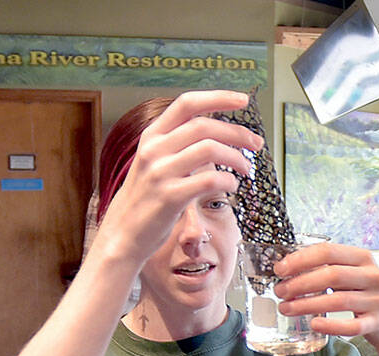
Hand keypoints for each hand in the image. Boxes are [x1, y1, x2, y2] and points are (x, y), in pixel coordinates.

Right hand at [91, 90, 262, 269]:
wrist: (122, 234)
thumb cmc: (146, 200)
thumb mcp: (154, 163)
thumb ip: (178, 145)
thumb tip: (217, 133)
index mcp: (152, 136)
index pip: (187, 104)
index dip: (218, 98)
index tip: (243, 100)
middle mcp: (154, 149)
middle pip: (205, 125)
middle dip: (237, 132)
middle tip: (256, 143)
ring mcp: (160, 172)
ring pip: (210, 149)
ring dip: (237, 158)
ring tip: (246, 169)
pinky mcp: (170, 197)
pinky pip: (209, 180)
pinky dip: (228, 181)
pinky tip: (232, 186)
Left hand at [273, 244, 378, 353]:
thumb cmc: (367, 294)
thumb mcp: (354, 274)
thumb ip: (329, 268)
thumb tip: (288, 269)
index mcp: (364, 258)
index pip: (328, 252)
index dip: (301, 259)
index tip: (280, 269)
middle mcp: (374, 276)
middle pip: (331, 275)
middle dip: (300, 283)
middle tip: (280, 292)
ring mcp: (377, 300)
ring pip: (338, 301)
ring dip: (307, 305)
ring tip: (287, 308)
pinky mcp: (378, 323)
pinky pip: (352, 326)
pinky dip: (331, 326)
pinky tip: (314, 324)